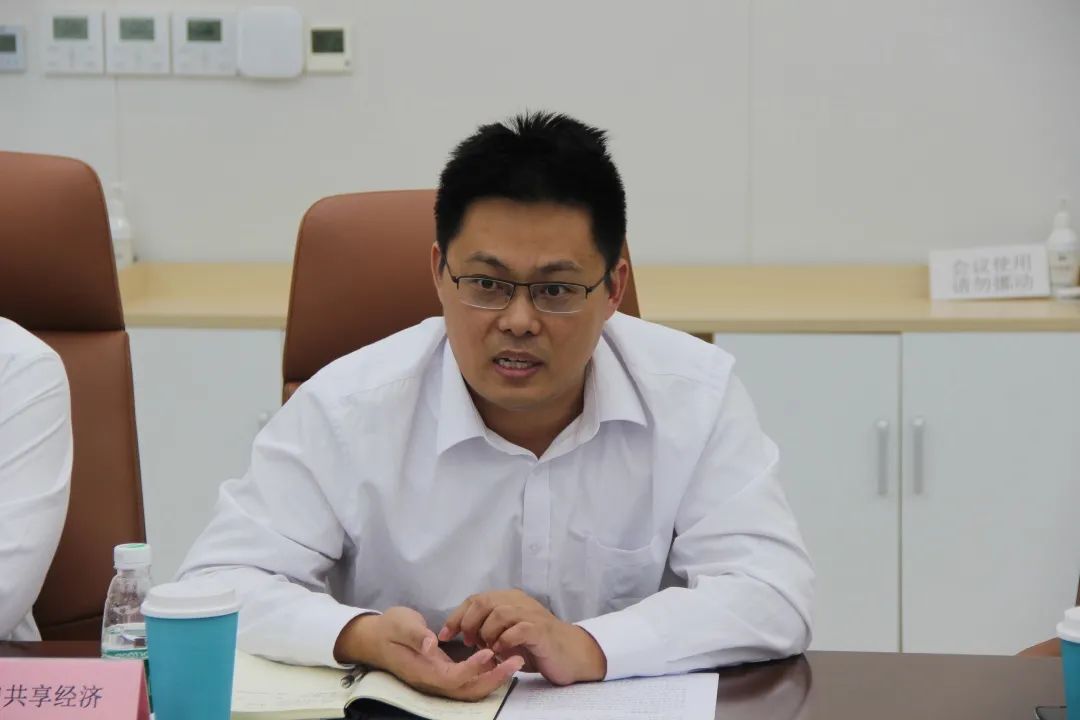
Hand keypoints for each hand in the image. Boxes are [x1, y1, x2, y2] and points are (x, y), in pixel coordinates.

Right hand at [333, 607, 522, 699]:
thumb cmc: (388, 628)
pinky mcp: (443, 674)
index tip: (489, 651)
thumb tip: (430, 642)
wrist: (374, 637)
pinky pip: (467, 681)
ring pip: (470, 688)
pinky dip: (485, 674)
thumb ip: (415, 634)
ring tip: (515, 660)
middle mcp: (432, 681)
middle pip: (467, 690)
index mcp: (422, 671)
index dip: (472, 668)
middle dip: (494, 678)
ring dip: (494, 678)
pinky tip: (499, 659)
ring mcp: (438, 680)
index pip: (453, 678)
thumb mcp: (400, 624)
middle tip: (517, 660)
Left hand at [438, 589, 606, 685]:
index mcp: (509, 599)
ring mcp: (530, 614)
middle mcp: (518, 601)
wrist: (571, 653)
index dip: (456, 616)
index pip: (475, 599)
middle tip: (470, 642)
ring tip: (488, 648)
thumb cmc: (536, 646)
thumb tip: (463, 634)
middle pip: (483, 602)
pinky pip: (517, 629)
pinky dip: (505, 640)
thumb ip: (488, 629)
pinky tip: (503, 650)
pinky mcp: (540, 630)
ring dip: (487, 633)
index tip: (445, 635)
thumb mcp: (508, 634)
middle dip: (469, 624)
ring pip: (498, 613)